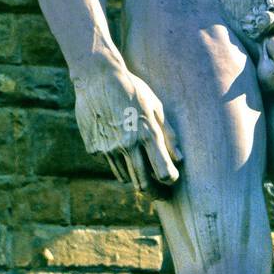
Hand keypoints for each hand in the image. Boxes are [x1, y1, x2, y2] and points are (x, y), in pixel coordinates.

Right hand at [73, 67, 182, 193]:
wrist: (98, 78)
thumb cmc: (133, 90)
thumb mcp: (156, 106)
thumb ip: (168, 134)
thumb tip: (179, 159)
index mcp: (147, 133)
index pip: (163, 172)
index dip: (170, 179)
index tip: (172, 178)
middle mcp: (127, 144)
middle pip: (143, 183)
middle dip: (154, 192)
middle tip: (159, 194)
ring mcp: (108, 148)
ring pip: (125, 177)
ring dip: (135, 177)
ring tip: (140, 169)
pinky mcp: (93, 148)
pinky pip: (109, 163)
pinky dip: (117, 160)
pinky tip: (117, 144)